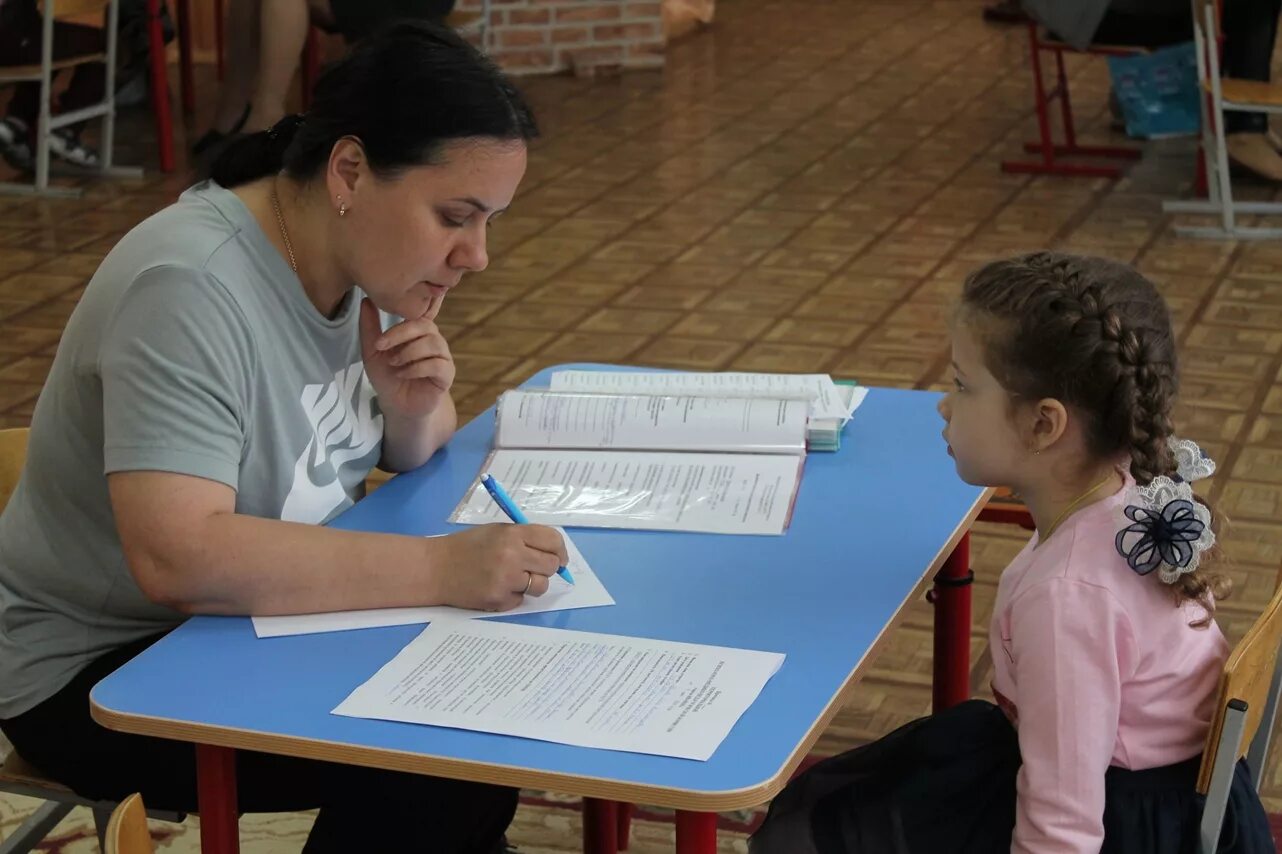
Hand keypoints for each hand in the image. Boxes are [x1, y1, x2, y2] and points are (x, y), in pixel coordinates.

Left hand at [360, 296, 454, 420]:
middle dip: (401, 334)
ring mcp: (443, 357)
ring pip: (433, 344)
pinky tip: (403, 374)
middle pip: (426, 326)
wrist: (395, 405)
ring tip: (393, 363)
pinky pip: (437, 365)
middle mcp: (433, 340)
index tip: (382, 332)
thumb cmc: (387, 376)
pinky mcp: (447, 375)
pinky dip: (417, 368)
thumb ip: (370, 327)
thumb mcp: (372, 351)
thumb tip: (366, 300)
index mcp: (418, 331)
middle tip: (381, 346)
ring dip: (409, 352)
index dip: (407, 316)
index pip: (421, 312)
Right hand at [429, 525, 568, 611]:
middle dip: (546, 568)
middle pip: (551, 565)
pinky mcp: (499, 599)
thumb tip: (554, 552)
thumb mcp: (496, 532)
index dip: (560, 550)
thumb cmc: (467, 547)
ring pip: (540, 586)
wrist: (435, 568)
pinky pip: (521, 600)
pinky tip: (496, 587)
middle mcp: (512, 555)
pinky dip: (512, 596)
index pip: (553, 540)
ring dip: (532, 584)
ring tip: (513, 578)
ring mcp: (506, 579)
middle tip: (532, 568)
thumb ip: (524, 539)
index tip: (559, 557)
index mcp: (512, 534)